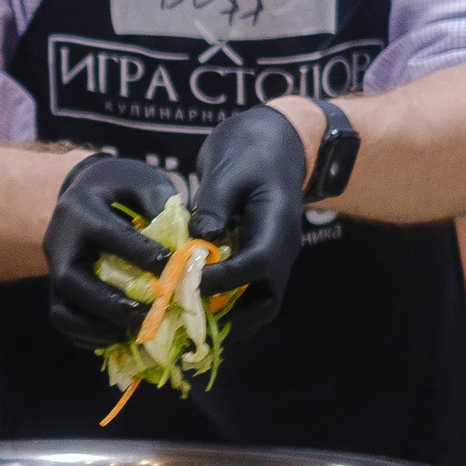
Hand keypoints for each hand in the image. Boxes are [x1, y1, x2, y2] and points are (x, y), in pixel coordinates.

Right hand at [42, 155, 178, 350]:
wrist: (85, 191)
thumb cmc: (120, 187)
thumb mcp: (143, 181)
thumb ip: (162, 204)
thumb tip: (185, 242)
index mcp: (80, 210)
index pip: (107, 235)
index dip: (140, 255)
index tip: (172, 269)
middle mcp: (59, 242)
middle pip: (73, 282)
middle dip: (112, 305)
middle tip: (149, 316)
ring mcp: (53, 269)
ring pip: (63, 311)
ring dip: (99, 328)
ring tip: (135, 330)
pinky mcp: (56, 290)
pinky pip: (64, 322)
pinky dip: (90, 336)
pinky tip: (121, 334)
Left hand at [186, 105, 307, 339]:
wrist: (273, 142)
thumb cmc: (252, 151)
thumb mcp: (230, 169)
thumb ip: (215, 205)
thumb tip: (199, 238)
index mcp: (278, 227)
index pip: (258, 264)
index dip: (224, 279)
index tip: (186, 282)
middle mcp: (280, 251)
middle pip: (266, 303)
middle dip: (232, 320)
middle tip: (189, 321)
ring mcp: (271, 259)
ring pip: (257, 305)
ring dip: (227, 320)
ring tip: (187, 322)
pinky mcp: (255, 260)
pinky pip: (244, 294)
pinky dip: (222, 307)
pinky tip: (190, 307)